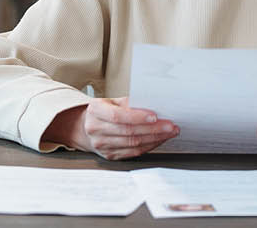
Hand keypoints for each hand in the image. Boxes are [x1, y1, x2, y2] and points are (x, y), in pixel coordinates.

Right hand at [43, 97, 178, 159]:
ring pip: (133, 144)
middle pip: (128, 131)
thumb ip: (129, 103)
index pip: (118, 116)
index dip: (138, 117)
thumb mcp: (112, 101)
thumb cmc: (103, 111)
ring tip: (169, 132)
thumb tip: (152, 103)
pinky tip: (159, 140)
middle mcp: (96, 129)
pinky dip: (149, 146)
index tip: (155, 116)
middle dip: (153, 129)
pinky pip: (133, 152)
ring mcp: (102, 145)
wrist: (87, 127)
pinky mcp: (110, 156)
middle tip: (170, 125)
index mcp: (95, 111)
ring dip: (155, 138)